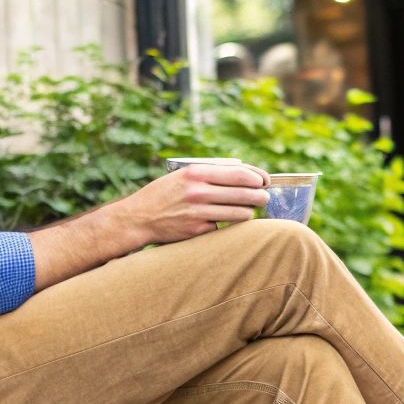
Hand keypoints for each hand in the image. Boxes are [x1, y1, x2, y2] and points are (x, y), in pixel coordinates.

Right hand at [106, 164, 270, 245]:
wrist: (138, 218)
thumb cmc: (164, 193)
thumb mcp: (182, 175)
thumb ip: (209, 173)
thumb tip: (243, 174)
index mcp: (196, 172)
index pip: (238, 173)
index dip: (256, 177)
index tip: (264, 180)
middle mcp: (198, 191)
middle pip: (244, 194)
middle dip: (259, 196)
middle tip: (264, 198)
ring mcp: (199, 212)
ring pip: (239, 213)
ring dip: (248, 212)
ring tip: (249, 210)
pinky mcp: (197, 230)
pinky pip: (223, 226)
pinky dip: (226, 225)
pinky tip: (223, 221)